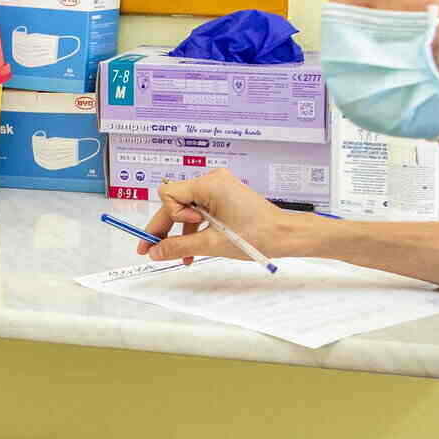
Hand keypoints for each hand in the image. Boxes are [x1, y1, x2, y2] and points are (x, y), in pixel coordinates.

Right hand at [143, 170, 299, 265]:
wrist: (285, 235)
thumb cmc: (256, 235)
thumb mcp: (211, 244)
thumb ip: (178, 246)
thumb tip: (154, 251)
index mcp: (209, 184)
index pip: (169, 195)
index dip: (164, 219)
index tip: (166, 239)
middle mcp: (213, 180)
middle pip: (175, 201)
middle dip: (165, 227)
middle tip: (152, 250)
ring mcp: (219, 188)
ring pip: (186, 208)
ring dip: (181, 232)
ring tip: (182, 257)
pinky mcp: (225, 197)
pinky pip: (200, 210)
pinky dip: (194, 228)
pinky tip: (194, 249)